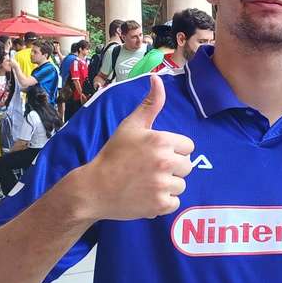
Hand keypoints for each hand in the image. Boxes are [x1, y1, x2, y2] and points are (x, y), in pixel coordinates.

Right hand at [69, 74, 193, 221]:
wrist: (92, 189)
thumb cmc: (113, 155)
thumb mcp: (131, 125)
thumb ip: (151, 103)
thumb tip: (158, 78)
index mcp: (162, 141)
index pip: (188, 147)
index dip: (174, 150)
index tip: (155, 154)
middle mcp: (165, 162)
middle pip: (187, 166)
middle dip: (172, 168)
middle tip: (149, 169)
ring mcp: (163, 185)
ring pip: (181, 185)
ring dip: (168, 186)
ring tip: (146, 182)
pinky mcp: (160, 205)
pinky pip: (175, 203)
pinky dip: (163, 202)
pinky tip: (146, 195)